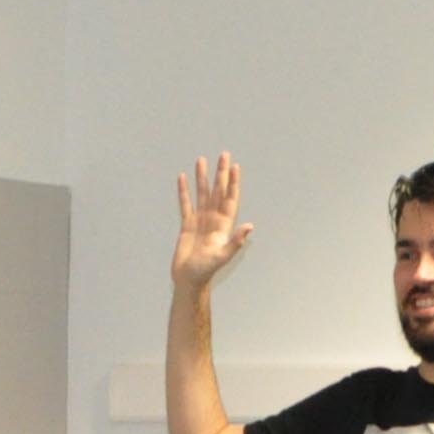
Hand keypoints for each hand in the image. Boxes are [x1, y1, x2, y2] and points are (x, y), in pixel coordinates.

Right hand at [173, 153, 255, 291]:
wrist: (188, 279)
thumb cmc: (205, 270)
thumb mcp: (222, 256)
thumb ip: (235, 241)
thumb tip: (249, 226)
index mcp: (223, 225)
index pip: (229, 198)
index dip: (233, 183)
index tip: (234, 166)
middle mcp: (213, 220)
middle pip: (217, 191)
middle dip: (220, 173)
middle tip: (223, 154)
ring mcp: (200, 221)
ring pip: (202, 194)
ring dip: (202, 177)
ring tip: (201, 160)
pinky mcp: (187, 225)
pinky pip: (185, 204)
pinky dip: (184, 191)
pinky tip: (183, 178)